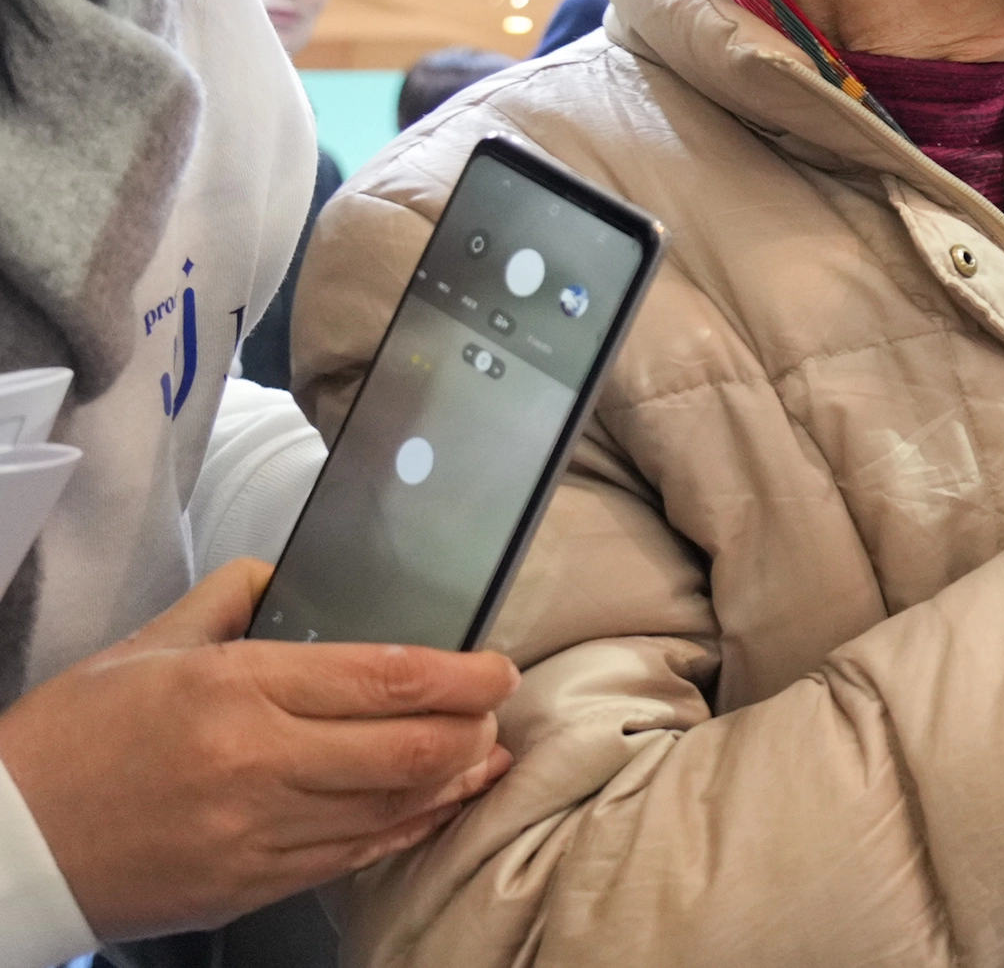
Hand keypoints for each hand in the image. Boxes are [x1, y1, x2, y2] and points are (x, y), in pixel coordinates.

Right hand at [0, 561, 517, 939]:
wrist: (6, 846)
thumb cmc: (69, 741)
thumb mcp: (147, 647)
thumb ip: (231, 599)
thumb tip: (289, 574)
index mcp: (235, 690)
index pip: (386, 678)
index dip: (463, 675)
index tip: (497, 667)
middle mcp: (257, 764)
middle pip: (410, 749)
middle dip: (474, 726)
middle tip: (495, 706)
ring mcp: (256, 834)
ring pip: (393, 808)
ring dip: (454, 779)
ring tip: (483, 752)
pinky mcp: (250, 887)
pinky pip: (355, 857)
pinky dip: (408, 828)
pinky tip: (434, 805)